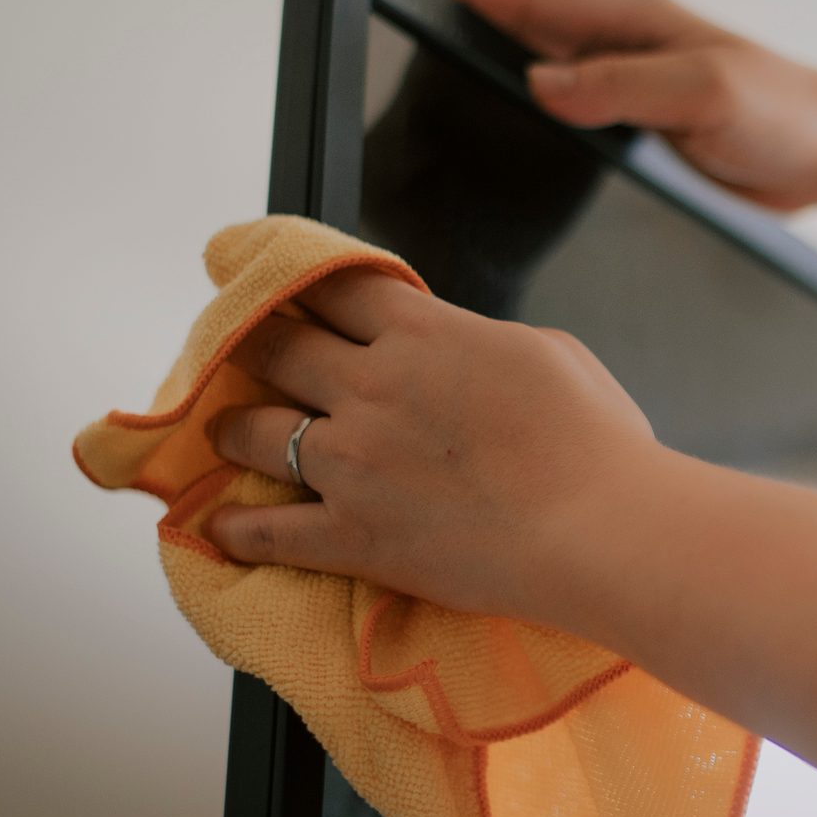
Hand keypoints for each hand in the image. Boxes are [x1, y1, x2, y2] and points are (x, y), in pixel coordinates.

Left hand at [201, 266, 660, 627]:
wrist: (599, 529)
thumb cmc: (596, 444)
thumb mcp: (550, 352)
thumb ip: (482, 339)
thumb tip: (461, 350)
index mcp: (424, 334)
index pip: (334, 287)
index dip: (297, 281)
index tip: (275, 282)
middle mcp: (372, 388)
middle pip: (275, 345)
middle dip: (250, 343)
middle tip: (240, 349)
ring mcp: (354, 463)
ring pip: (253, 431)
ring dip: (233, 428)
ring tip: (227, 432)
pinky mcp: (354, 535)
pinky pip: (268, 533)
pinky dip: (235, 531)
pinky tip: (217, 528)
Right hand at [431, 0, 816, 211]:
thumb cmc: (787, 113)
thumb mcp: (703, 92)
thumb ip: (623, 86)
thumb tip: (541, 84)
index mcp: (639, 23)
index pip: (538, 2)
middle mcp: (633, 50)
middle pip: (534, 39)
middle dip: (475, 40)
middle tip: (412, 55)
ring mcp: (640, 92)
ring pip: (555, 86)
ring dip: (509, 89)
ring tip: (444, 105)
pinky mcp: (652, 135)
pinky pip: (584, 126)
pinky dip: (548, 131)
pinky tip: (522, 155)